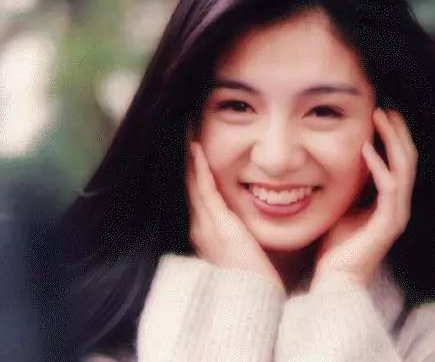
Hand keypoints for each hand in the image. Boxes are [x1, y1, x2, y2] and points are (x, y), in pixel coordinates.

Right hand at [185, 141, 285, 293]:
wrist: (253, 306)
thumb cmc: (251, 281)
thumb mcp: (239, 252)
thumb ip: (234, 235)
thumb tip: (239, 220)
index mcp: (204, 233)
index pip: (193, 193)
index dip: (188, 169)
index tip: (189, 144)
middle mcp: (199, 228)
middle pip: (186, 184)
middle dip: (182, 157)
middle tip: (181, 128)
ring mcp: (207, 227)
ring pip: (192, 183)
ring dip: (187, 156)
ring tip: (185, 130)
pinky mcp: (221, 227)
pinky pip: (206, 189)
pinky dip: (199, 167)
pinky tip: (196, 147)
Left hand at [311, 108, 417, 289]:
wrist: (335, 280)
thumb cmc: (336, 245)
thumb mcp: (344, 206)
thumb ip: (351, 186)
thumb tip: (340, 159)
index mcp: (390, 201)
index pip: (400, 161)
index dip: (394, 137)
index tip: (381, 113)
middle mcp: (399, 205)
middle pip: (409, 160)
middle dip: (398, 132)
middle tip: (384, 108)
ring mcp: (397, 214)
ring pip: (404, 168)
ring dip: (393, 140)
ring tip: (381, 116)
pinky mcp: (388, 224)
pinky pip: (389, 188)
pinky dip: (378, 165)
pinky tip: (366, 147)